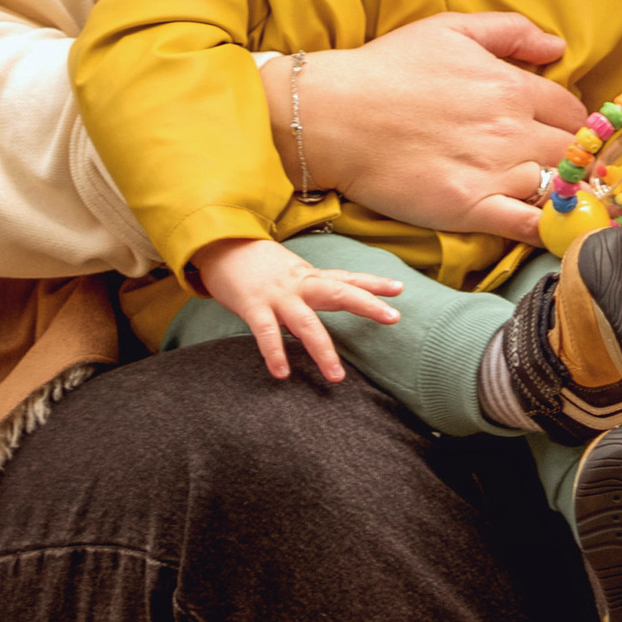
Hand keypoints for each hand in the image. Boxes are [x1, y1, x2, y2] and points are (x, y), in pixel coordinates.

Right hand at [192, 235, 402, 385]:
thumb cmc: (258, 266)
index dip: (374, 284)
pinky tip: (282, 373)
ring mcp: (278, 295)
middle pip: (339, 293)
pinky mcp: (253, 305)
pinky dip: (274, 353)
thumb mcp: (291, 273)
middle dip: (367, 305)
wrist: (221, 243)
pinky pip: (266, 332)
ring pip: (306, 323)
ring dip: (322, 351)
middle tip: (393, 318)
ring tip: (337, 377)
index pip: (347, 278)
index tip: (400, 289)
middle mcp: (299, 284)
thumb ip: (311, 288)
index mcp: (310, 277)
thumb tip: (333, 300)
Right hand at [278, 13, 586, 243]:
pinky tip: (557, 233)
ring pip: (559, 190)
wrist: (333, 115)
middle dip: (575, 163)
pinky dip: (551, 231)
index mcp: (511, 86)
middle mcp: (512, 129)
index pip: (572, 111)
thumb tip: (557, 48)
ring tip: (566, 204)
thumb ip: (510, 31)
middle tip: (564, 173)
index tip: (562, 136)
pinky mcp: (469, 208)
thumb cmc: (386, 68)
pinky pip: (530, 226)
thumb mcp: (449, 28)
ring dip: (567, 197)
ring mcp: (493, 171)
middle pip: (574, 154)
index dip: (573, 125)